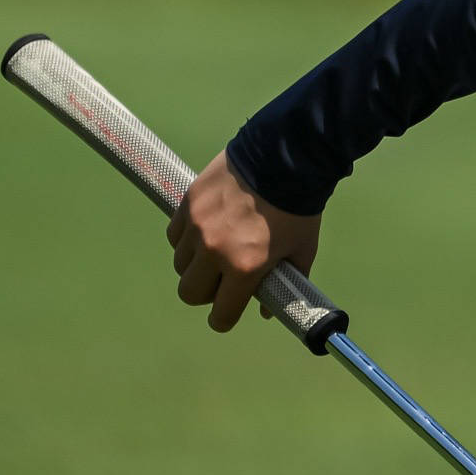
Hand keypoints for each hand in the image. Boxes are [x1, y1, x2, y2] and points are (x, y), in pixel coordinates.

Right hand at [171, 151, 320, 332]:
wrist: (287, 156)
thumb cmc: (299, 207)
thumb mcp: (301, 250)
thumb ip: (285, 282)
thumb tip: (266, 309)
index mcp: (244, 267)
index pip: (220, 313)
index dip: (224, 318)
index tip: (227, 313)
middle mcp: (214, 250)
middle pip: (189, 293)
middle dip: (205, 292)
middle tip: (221, 280)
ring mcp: (197, 227)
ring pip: (180, 264)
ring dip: (195, 263)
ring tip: (217, 249)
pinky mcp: (187, 204)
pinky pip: (174, 235)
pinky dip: (186, 238)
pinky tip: (206, 228)